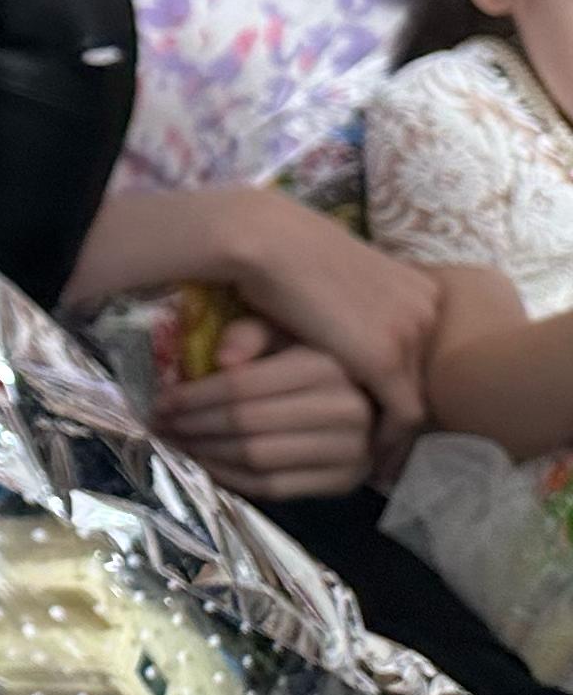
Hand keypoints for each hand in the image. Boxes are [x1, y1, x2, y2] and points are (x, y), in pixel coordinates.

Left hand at [156, 315, 381, 500]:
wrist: (369, 401)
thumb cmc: (311, 358)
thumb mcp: (285, 331)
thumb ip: (251, 333)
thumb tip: (223, 360)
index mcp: (326, 366)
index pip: (242, 386)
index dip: (193, 396)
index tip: (160, 402)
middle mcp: (345, 409)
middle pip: (246, 423)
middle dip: (193, 426)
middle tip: (160, 426)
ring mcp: (349, 450)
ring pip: (256, 457)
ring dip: (206, 453)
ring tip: (176, 444)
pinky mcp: (343, 482)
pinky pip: (273, 487)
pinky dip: (230, 478)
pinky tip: (204, 464)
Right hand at [221, 203, 442, 434]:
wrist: (265, 240)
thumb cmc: (284, 255)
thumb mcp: (330, 288)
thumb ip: (347, 316)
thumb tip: (337, 340)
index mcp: (420, 288)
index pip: (425, 351)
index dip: (404, 383)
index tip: (383, 411)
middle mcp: (428, 309)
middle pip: (428, 376)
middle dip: (406, 409)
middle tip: (388, 442)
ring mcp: (411, 333)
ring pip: (420, 398)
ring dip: (398, 428)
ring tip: (379, 455)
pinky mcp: (386, 359)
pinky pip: (402, 415)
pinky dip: (388, 438)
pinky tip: (368, 454)